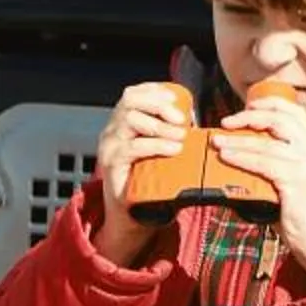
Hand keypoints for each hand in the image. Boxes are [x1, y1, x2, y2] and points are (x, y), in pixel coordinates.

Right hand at [91, 81, 190, 268]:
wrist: (131, 215)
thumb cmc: (149, 180)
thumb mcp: (159, 150)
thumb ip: (170, 133)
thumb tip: (196, 120)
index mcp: (122, 123)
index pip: (133, 94)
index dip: (155, 91)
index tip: (177, 99)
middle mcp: (112, 131)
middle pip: (130, 101)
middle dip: (159, 105)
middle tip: (181, 119)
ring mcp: (109, 147)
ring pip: (129, 120)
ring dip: (159, 125)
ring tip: (180, 137)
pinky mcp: (112, 165)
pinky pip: (132, 147)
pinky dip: (156, 144)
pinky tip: (173, 149)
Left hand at [215, 89, 305, 278]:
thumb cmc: (296, 213)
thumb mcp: (290, 180)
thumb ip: (274, 163)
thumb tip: (236, 152)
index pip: (295, 113)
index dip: (270, 103)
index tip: (247, 105)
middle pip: (281, 120)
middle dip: (250, 116)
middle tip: (226, 122)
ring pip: (268, 142)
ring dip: (238, 139)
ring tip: (217, 141)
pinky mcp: (298, 180)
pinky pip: (264, 163)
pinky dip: (242, 158)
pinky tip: (227, 157)